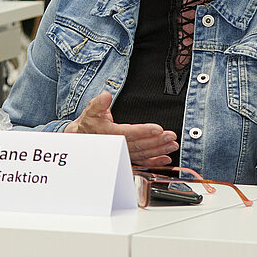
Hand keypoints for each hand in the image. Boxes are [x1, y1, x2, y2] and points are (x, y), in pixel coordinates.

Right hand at [63, 91, 177, 166]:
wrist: (84, 138)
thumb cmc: (90, 123)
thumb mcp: (91, 110)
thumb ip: (99, 103)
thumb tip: (106, 95)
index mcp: (109, 133)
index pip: (129, 133)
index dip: (143, 131)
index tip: (157, 129)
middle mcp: (117, 145)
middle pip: (140, 145)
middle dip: (157, 141)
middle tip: (170, 136)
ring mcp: (123, 152)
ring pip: (143, 154)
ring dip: (159, 150)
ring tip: (172, 145)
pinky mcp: (127, 157)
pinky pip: (142, 161)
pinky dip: (154, 161)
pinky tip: (165, 158)